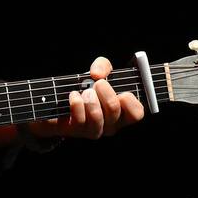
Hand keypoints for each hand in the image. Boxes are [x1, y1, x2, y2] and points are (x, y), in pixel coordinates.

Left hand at [24, 56, 143, 140]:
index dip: (130, 100)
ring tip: (85, 92)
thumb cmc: (87, 88)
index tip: (120, 91)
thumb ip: (103, 66)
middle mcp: (111, 125)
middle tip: (98, 84)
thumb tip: (97, 74)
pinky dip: (76, 103)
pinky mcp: (77, 131)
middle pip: (114, 110)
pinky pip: (79, 119)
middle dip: (105, 91)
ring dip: (90, 98)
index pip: (136, 113)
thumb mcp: (99, 73)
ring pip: (97, 116)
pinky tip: (73, 95)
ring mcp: (94, 130)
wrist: (61, 101)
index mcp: (122, 113)